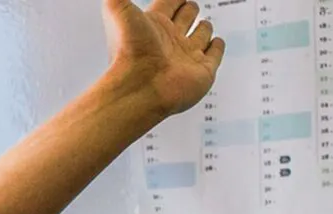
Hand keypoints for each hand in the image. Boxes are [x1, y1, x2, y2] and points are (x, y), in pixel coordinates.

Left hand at [101, 0, 224, 115]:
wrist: (140, 86)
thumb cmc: (129, 52)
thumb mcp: (118, 13)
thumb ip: (115, 0)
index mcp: (153, 25)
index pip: (167, 4)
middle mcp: (169, 40)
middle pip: (185, 18)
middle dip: (189, 10)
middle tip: (190, 6)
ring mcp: (186, 55)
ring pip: (200, 35)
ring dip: (203, 28)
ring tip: (204, 24)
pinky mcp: (202, 70)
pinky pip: (214, 55)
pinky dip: (217, 47)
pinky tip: (216, 43)